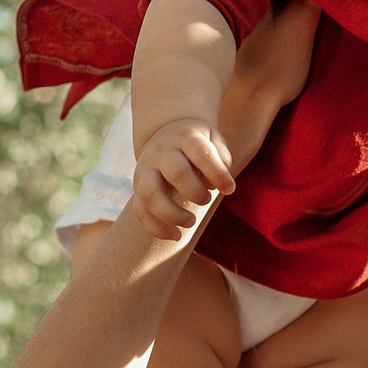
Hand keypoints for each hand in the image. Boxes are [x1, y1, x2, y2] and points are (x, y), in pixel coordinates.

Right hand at [129, 116, 232, 239]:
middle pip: (176, 172)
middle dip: (196, 192)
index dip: (217, 174)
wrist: (164, 132)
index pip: (201, 154)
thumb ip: (222, 160)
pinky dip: (156, 228)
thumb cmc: (197, 144)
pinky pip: (140, 211)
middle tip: (207, 199)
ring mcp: (146, 170)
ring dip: (172, 214)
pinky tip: (176, 235)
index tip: (229, 190)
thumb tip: (222, 186)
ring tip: (191, 222)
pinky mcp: (138, 188)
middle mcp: (162, 153)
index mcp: (185, 138)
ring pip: (150, 193)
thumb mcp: (213, 141)